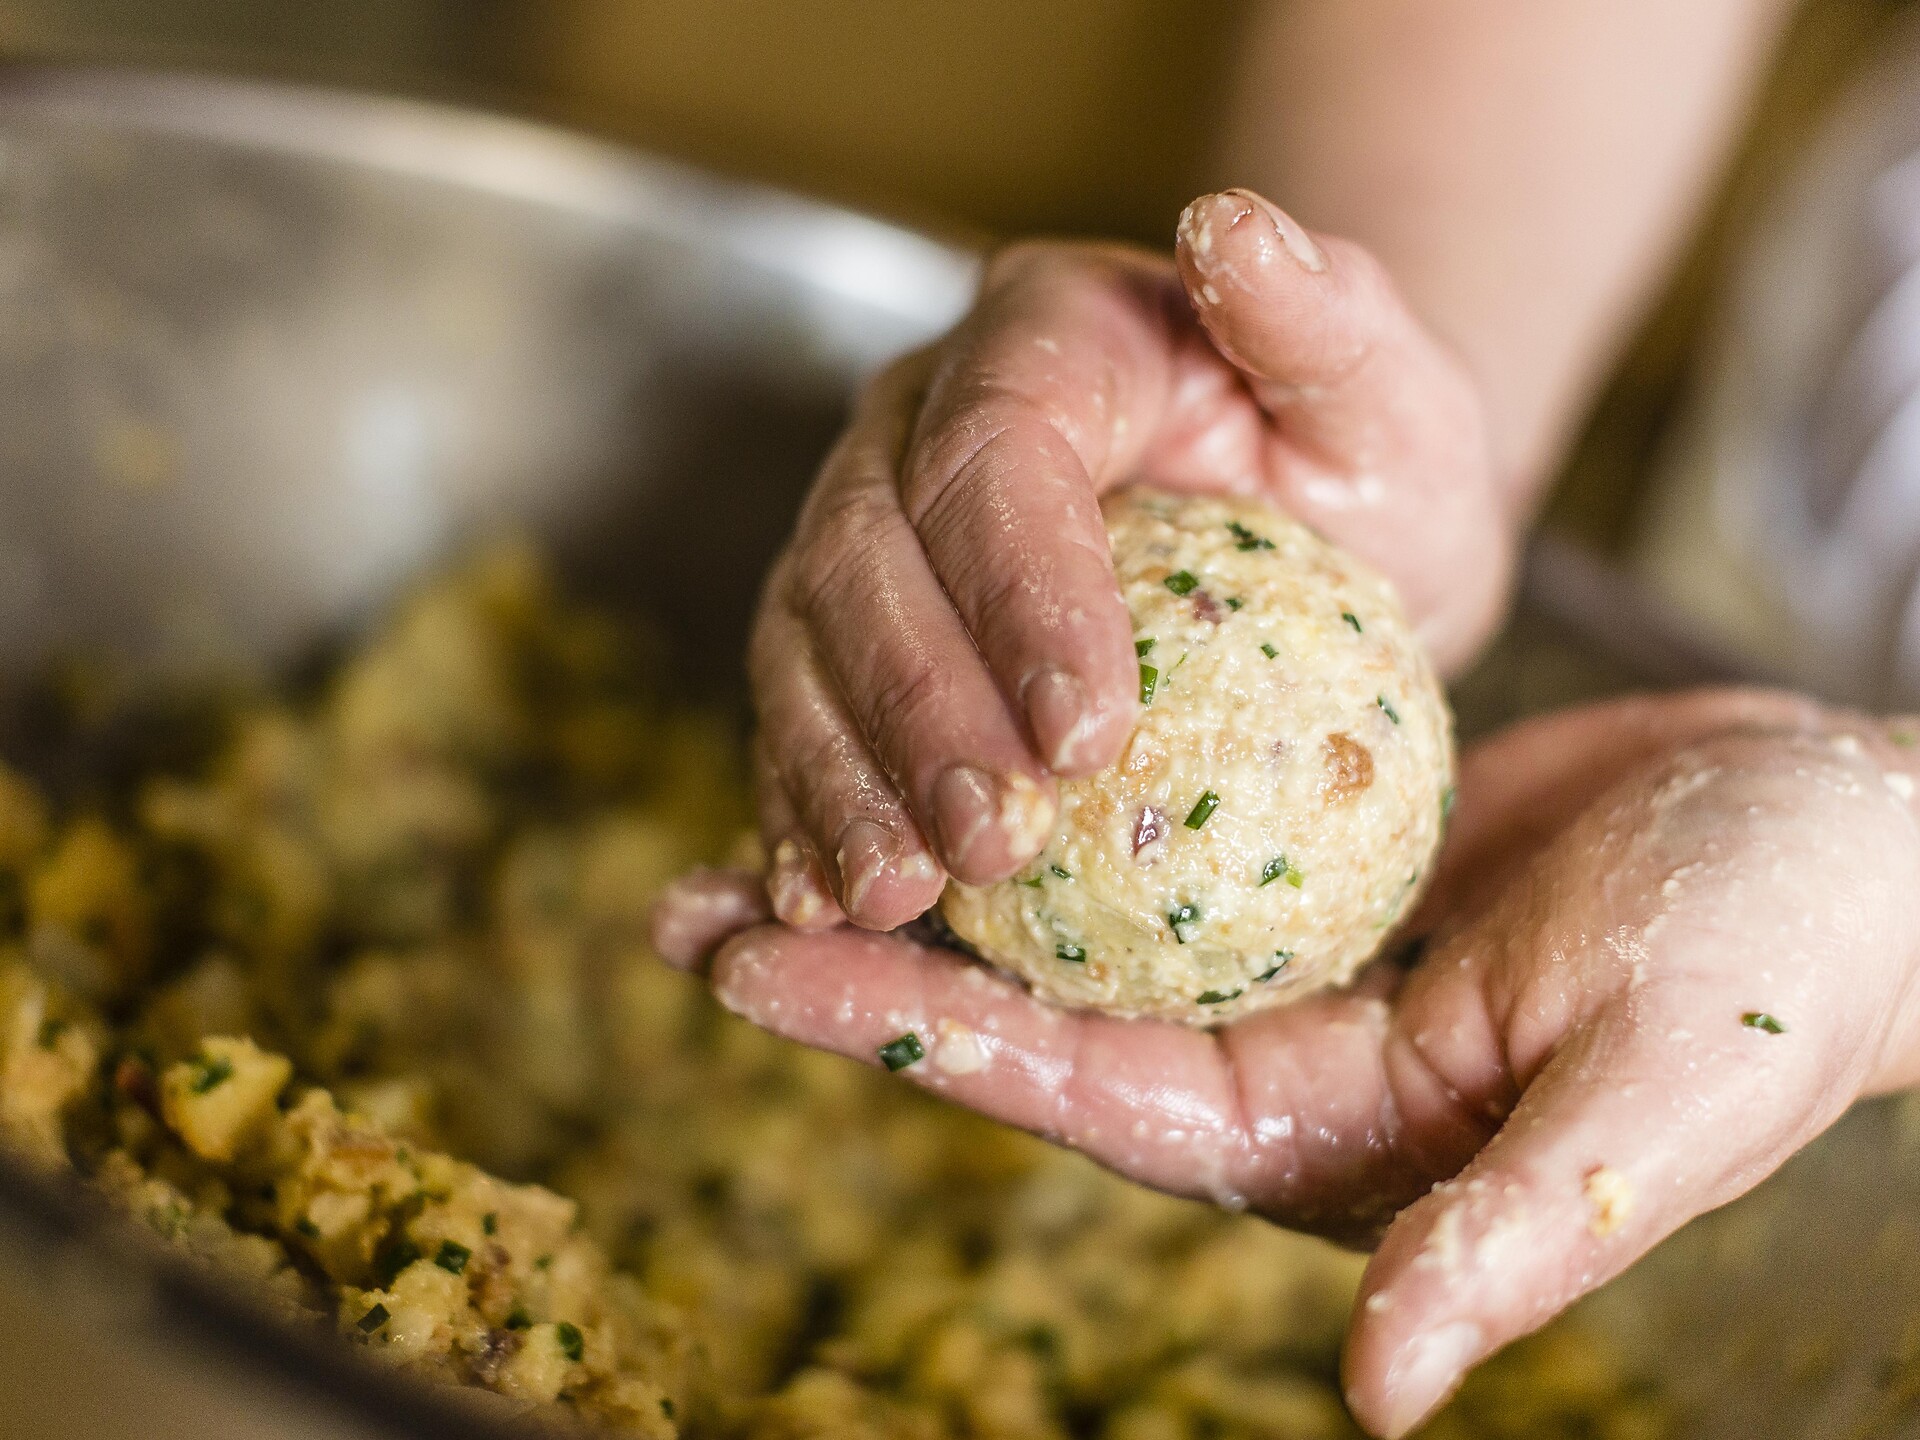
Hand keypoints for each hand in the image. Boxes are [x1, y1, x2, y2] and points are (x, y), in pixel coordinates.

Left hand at [654, 689, 1919, 1435]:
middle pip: (1022, 1007)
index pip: (1070, 1091)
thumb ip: (1517, 1238)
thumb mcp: (1662, 1096)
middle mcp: (1266, 1060)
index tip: (754, 963)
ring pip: (1060, 912)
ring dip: (918, 862)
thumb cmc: (1782, 963)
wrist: (1844, 842)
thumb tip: (1379, 1395)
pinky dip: (1033, 783)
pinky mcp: (1299, 857)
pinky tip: (948, 723)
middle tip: (685, 901)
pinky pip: (1137, 818)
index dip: (908, 1035)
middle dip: (857, 959)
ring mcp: (1275, 955)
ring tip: (761, 803)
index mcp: (1312, 1138)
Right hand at [751, 188, 1505, 932]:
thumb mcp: (1390, 388)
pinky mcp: (856, 640)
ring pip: (805, 641)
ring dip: (836, 776)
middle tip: (987, 842)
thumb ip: (1324, 315)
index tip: (1086, 737)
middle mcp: (923, 422)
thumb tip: (1230, 224)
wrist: (1308, 532)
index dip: (1019, 592)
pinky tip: (818, 902)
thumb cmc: (1362, 462)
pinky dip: (803, 810)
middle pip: (869, 552)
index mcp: (1047, 338)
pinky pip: (803, 718)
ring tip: (885, 899)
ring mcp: (873, 529)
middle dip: (917, 708)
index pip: (998, 453)